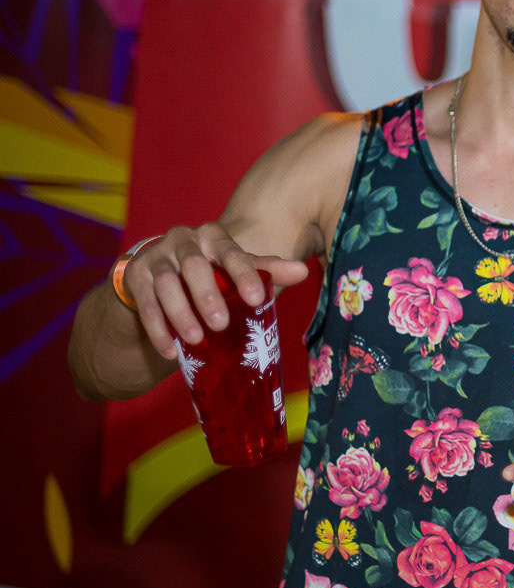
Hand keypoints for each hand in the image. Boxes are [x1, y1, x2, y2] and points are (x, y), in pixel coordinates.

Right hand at [124, 222, 307, 358]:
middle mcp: (181, 240)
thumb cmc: (211, 271)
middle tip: (221, 324)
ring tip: (196, 340)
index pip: (231, 253)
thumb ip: (266, 269)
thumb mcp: (236, 268)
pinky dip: (158, 329)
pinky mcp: (135, 276)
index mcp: (212, 235)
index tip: (258, 301)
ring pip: (166, 285)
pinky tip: (170, 351)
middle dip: (207, 295)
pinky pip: (145, 304)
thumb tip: (304, 271)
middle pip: (193, 265)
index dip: (244, 275)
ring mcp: (156, 257)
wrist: (161, 272)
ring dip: (180, 314)